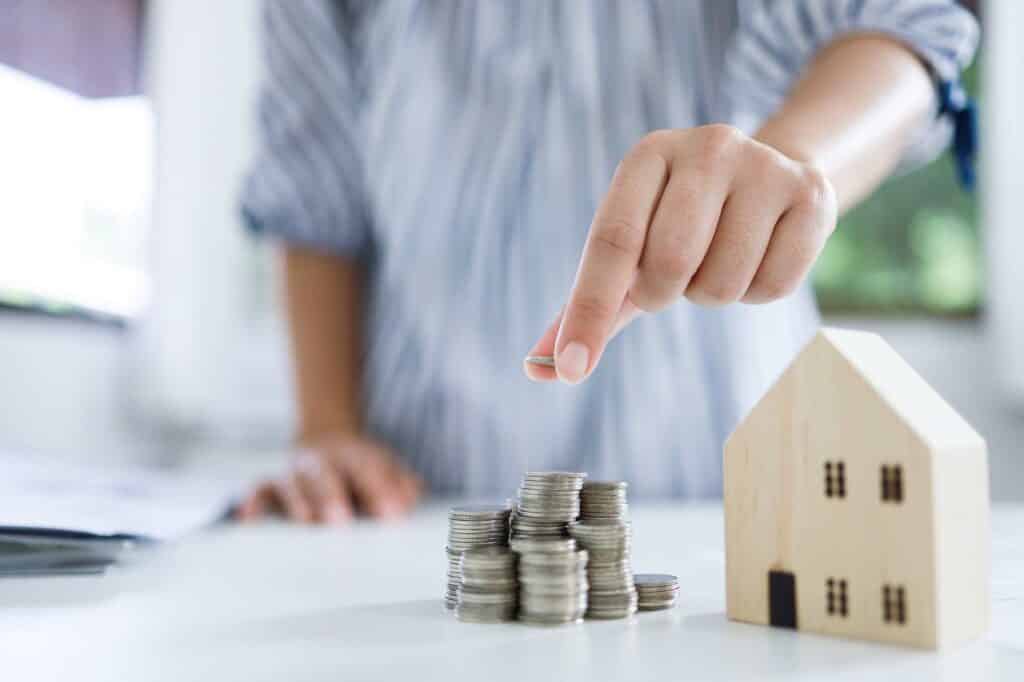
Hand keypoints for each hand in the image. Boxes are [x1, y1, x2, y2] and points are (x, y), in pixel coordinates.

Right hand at [235, 434, 422, 523]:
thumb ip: (401, 485)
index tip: (392, 514)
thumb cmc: (362, 471)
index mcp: (355, 455)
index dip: (380, 488)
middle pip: (324, 473)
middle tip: (342, 519)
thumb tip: (409, 498)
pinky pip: (259, 492)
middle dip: (331, 495)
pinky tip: (249, 517)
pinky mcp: (271, 487)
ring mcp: (295, 473)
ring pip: (291, 482)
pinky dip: (253, 502)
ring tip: (306, 521)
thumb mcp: (388, 470)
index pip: (368, 467)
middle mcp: (321, 461)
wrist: (328, 444)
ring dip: (298, 501)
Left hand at [525, 124, 836, 383]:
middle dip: (664, 295)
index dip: (589, 310)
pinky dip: (758, 292)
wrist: (771, 173)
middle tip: (674, 278)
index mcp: (647, 156)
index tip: (570, 369)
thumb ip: (586, 304)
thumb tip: (537, 367)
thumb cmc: (681, 221)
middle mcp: (707, 148)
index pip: (611, 242)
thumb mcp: (632, 247)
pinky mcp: (811, 194)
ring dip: (711, 294)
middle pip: (669, 265)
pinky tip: (758, 256)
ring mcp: (764, 167)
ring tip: (717, 259)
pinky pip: (774, 287)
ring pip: (723, 283)